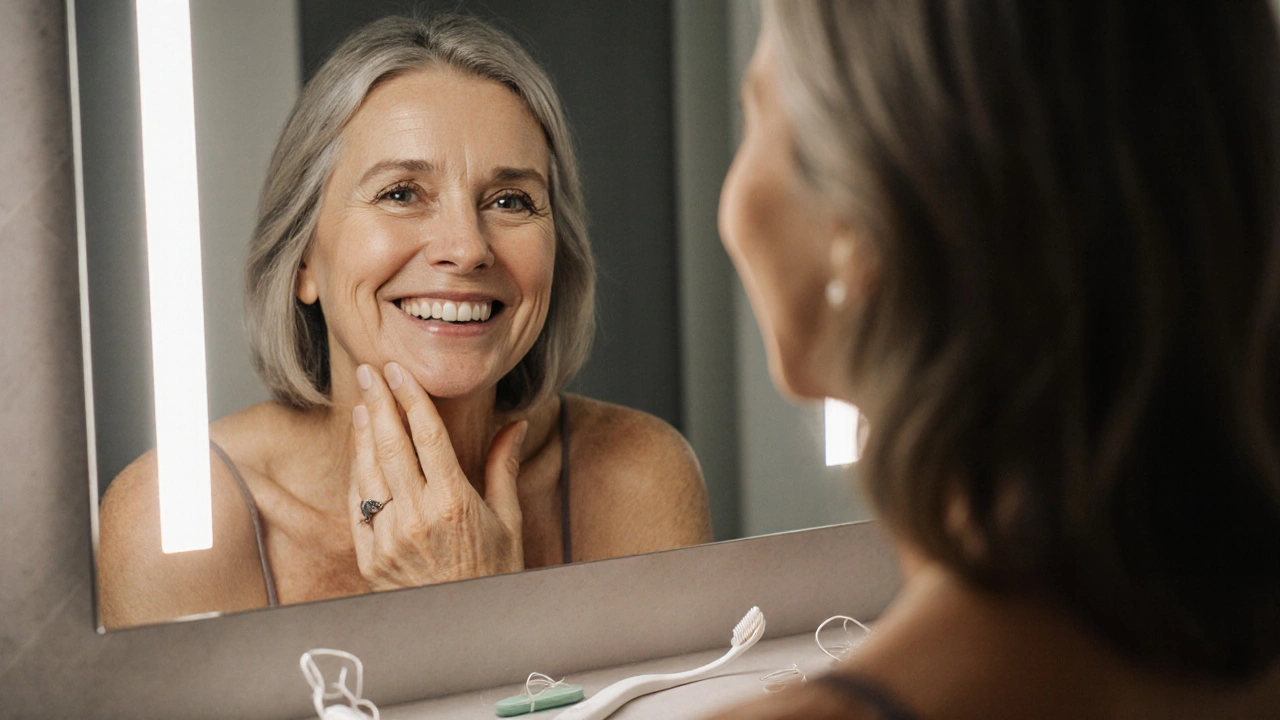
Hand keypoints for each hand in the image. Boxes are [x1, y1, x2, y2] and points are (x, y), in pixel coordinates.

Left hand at [348, 362, 527, 589]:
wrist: (465, 629)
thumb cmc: (493, 574)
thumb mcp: (508, 521)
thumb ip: (504, 468)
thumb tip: (516, 425)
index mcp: (454, 502)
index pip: (426, 435)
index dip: (410, 397)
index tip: (398, 371)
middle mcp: (417, 517)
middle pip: (391, 445)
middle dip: (378, 403)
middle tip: (369, 371)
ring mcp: (389, 538)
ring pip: (369, 471)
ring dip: (363, 433)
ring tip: (361, 403)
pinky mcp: (370, 558)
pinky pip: (358, 505)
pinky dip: (357, 474)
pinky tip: (359, 452)